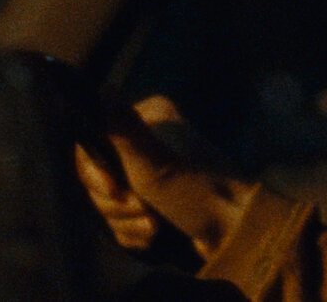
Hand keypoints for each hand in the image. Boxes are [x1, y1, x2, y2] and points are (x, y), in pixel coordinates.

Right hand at [76, 95, 257, 260]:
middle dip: (117, 202)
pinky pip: (124, 218)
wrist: (235, 233)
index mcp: (150, 118)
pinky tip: (154, 236)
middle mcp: (149, 139)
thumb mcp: (153, 163)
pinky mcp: (154, 201)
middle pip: (99, 176)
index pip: (92, 142)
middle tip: (143, 209)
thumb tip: (101, 89)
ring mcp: (152, 172)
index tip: (114, 190)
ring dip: (128, 221)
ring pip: (111, 200)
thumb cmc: (196, 192)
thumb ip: (121, 129)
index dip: (96, 173)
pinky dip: (135, 231)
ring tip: (154, 226)